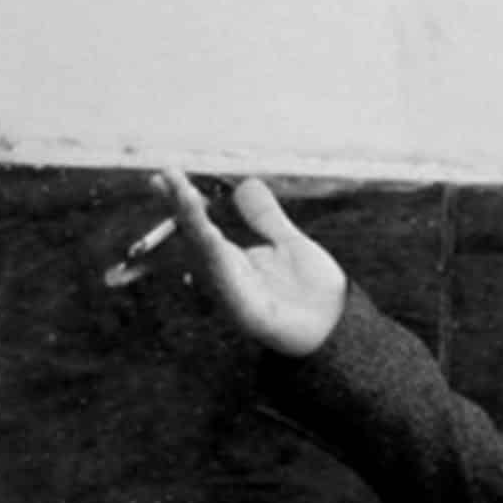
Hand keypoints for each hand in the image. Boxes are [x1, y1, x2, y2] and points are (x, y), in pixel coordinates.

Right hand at [155, 169, 347, 357]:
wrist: (337, 326)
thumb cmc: (313, 292)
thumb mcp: (289, 243)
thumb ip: (265, 216)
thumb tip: (245, 183)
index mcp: (232, 258)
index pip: (198, 224)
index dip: (181, 200)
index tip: (166, 175)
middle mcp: (225, 273)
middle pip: (193, 235)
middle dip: (178, 205)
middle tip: (165, 175)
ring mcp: (232, 290)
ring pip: (204, 252)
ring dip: (191, 222)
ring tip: (182, 192)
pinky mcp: (244, 309)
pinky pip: (224, 278)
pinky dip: (213, 254)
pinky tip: (206, 232)